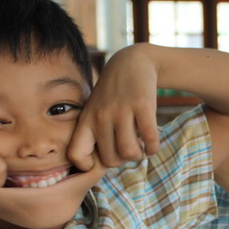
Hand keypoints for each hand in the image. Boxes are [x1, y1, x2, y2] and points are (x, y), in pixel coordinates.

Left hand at [68, 47, 159, 169]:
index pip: (76, 154)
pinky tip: (151, 145)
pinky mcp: (142, 105)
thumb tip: (98, 165)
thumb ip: (93, 134)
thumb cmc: (112, 94)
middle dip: (121, 160)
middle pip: (110, 159)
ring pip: (129, 152)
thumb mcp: (95, 110)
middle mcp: (101, 116)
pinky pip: (149, 139)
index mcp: (87, 120)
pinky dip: (152, 148)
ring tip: (140, 148)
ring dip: (138, 155)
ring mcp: (122, 110)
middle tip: (127, 150)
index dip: (88, 165)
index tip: (101, 158)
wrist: (131, 63)